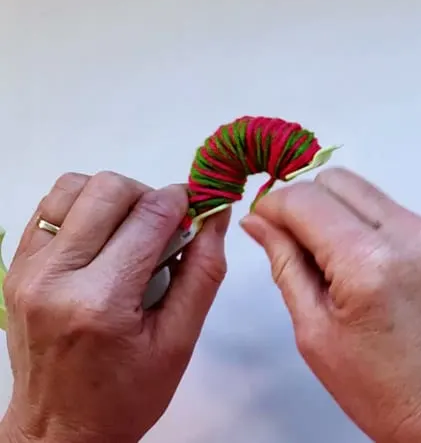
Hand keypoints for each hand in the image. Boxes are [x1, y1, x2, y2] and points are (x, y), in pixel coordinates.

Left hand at [0, 172, 229, 442]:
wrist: (62, 430)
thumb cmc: (124, 394)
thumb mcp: (180, 342)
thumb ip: (203, 273)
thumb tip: (215, 217)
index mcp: (101, 301)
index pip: (150, 216)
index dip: (183, 201)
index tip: (198, 207)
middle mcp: (55, 278)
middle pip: (108, 189)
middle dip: (148, 196)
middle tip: (165, 227)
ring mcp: (28, 271)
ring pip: (73, 187)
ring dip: (112, 199)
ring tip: (131, 231)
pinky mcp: (16, 269)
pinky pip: (49, 208)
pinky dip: (82, 210)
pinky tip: (102, 239)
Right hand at [240, 168, 420, 442]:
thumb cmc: (381, 389)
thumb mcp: (314, 332)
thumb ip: (285, 264)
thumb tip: (258, 222)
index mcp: (368, 264)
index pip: (306, 199)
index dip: (273, 206)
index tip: (262, 224)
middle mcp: (408, 236)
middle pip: (336, 180)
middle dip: (303, 202)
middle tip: (291, 241)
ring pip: (364, 191)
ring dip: (334, 212)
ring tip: (329, 260)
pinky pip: (390, 211)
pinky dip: (364, 224)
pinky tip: (360, 265)